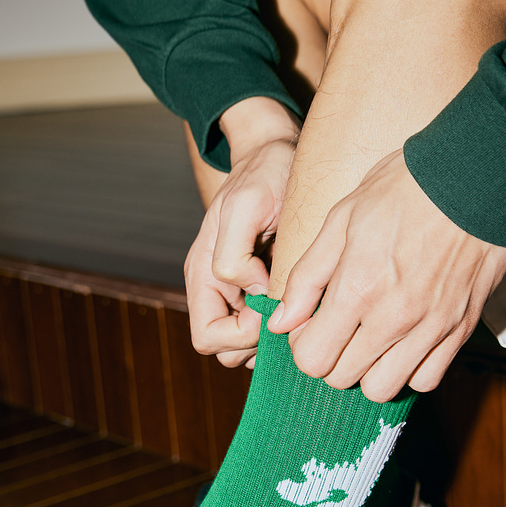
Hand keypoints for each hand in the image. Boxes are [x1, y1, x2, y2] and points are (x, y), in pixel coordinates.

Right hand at [184, 98, 300, 367]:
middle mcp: (217, 291)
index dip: (240, 335)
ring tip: (296, 303)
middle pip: (227, 351)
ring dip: (272, 337)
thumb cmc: (264, 174)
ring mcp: (238, 295)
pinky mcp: (260, 293)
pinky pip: (266, 331)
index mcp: (204, 275)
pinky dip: (283, 326)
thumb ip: (235, 254)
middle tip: (288, 310)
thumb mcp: (247, 203)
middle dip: (257, 341)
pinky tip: (302, 300)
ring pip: (248, 348)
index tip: (270, 308)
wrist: (278, 155)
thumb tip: (253, 292)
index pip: (208, 338)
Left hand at [268, 148, 505, 400]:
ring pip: (382, 390)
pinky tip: (403, 342)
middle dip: (332, 358)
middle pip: (342, 379)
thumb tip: (280, 322)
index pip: (312, 360)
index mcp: (357, 289)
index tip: (312, 324)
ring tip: (371, 339)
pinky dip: (410, 370)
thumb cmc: (403, 190)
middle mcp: (393, 318)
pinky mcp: (460, 331)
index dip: (304, 346)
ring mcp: (430, 328)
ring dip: (368, 371)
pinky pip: (425, 379)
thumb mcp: (340, 220)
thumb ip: (306, 277)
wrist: (476, 177)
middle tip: (340, 328)